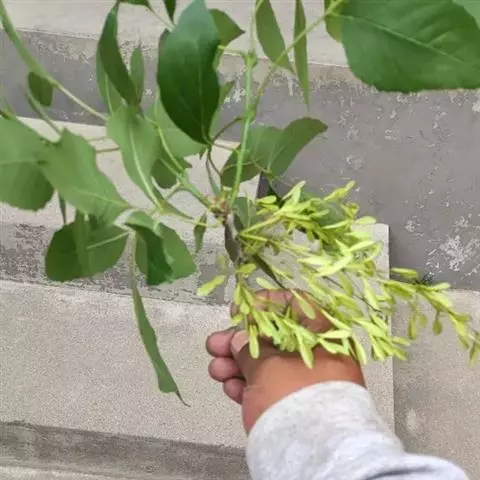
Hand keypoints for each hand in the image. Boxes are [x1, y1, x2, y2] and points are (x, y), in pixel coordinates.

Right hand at [206, 290, 365, 432]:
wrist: (314, 456)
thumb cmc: (298, 402)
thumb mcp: (268, 366)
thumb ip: (249, 348)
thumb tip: (240, 339)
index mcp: (325, 337)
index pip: (297, 306)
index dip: (266, 304)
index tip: (243, 309)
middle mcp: (321, 358)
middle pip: (276, 339)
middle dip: (240, 341)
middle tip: (218, 343)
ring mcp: (309, 382)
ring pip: (269, 365)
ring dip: (238, 364)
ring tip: (216, 368)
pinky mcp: (298, 406)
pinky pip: (270, 388)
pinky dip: (249, 385)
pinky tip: (230, 387)